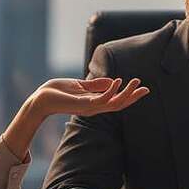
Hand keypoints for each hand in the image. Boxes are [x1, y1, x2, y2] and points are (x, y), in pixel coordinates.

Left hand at [26, 76, 149, 120]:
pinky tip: (118, 81)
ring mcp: (90, 107)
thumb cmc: (58, 91)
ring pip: (114, 104)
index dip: (130, 96)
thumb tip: (113, 81)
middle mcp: (95, 108)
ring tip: (135, 82)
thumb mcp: (81, 85)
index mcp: (95, 103)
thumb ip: (96, 85)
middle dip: (133, 97)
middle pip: (119, 105)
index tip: (142, 88)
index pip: (117, 101)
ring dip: (126, 93)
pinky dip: (112, 91)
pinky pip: (102, 99)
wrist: (41, 98)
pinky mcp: (83, 104)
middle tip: (146, 88)